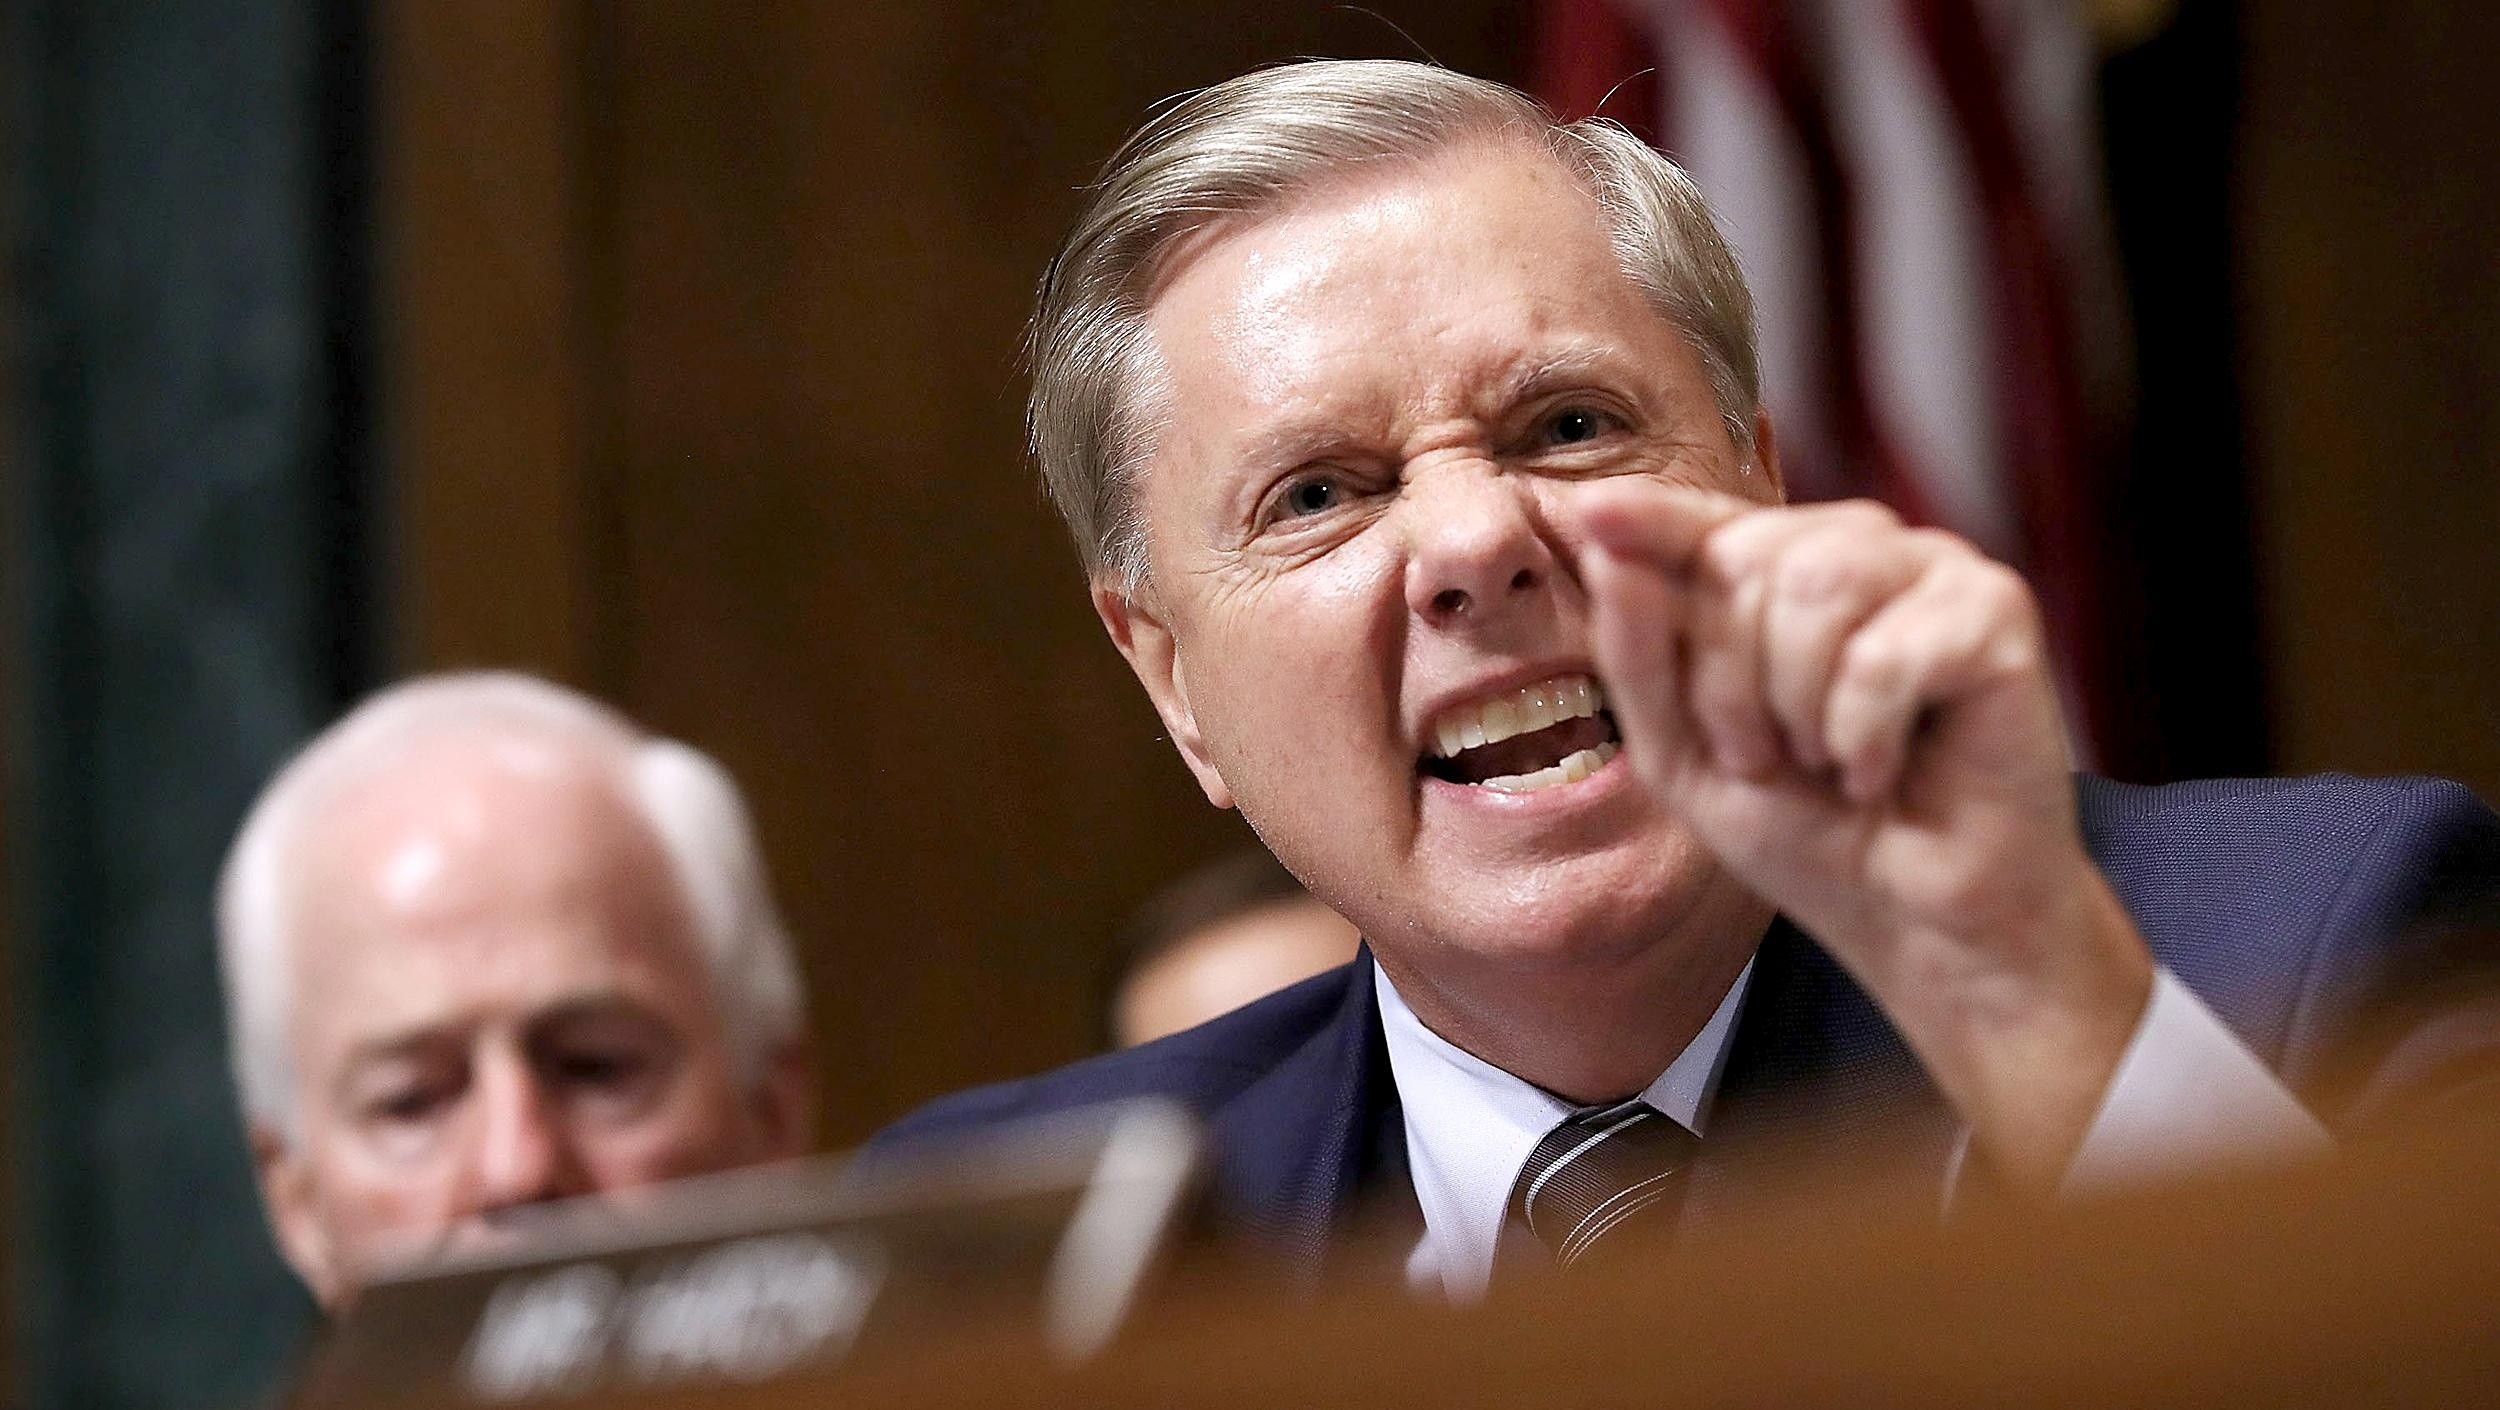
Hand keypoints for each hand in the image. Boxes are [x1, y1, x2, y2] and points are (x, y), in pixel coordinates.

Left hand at [1572, 480, 2153, 1187]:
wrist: (1915, 922)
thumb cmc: (1809, 831)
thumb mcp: (1682, 751)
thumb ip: (1638, 647)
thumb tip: (1605, 531)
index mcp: (1779, 571)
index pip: (1700, 525)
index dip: (1648, 519)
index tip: (1589, 510)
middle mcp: (1857, 549)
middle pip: (1745, 558)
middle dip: (1729, 683)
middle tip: (1769, 759)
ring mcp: (1933, 570)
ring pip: (1815, 584)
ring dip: (1796, 706)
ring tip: (1827, 762)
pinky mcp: (1996, 612)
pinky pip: (1885, 652)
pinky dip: (1863, 734)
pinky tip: (1883, 770)